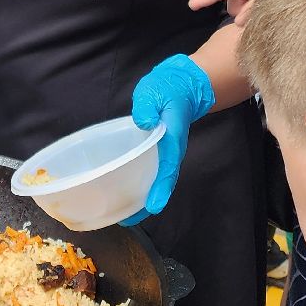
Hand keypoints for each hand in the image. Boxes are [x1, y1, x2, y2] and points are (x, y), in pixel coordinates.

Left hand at [121, 54, 215, 223]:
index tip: (154, 206)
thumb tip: (145, 122)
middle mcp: (171, 150)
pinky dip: (141, 186)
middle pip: (163, 181)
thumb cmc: (166, 88)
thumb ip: (149, 106)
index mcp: (171, 137)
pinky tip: (126, 195)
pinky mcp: (158, 151)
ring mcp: (166, 152)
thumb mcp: (156, 91)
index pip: (168, 166)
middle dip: (148, 202)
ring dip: (143, 198)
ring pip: (158, 180)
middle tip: (128, 220)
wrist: (180, 85)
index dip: (161, 187)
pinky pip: (151, 172)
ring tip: (124, 215)